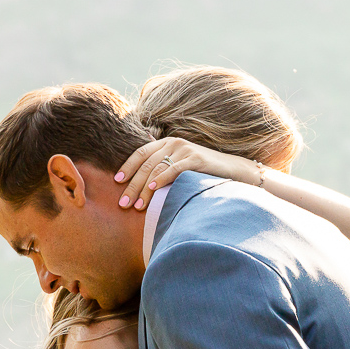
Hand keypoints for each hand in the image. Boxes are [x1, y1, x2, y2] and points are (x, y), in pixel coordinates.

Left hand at [114, 138, 259, 209]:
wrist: (233, 170)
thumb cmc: (204, 172)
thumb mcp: (180, 166)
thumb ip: (163, 167)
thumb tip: (140, 184)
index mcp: (167, 143)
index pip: (140, 153)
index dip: (127, 167)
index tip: (116, 182)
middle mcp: (173, 143)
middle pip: (145, 164)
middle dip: (132, 185)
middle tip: (123, 203)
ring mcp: (184, 149)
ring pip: (156, 169)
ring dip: (143, 189)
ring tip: (136, 206)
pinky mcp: (195, 159)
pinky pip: (173, 169)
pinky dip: (161, 179)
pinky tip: (152, 189)